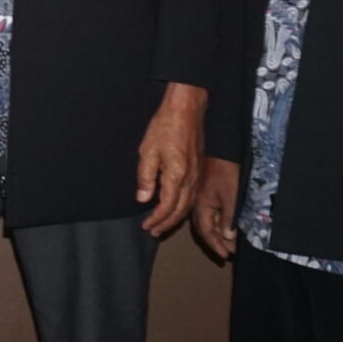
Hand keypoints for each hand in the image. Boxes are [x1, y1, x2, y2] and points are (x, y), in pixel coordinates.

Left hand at [136, 83, 205, 236]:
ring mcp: (197, 175)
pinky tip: (175, 207)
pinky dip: (183, 207)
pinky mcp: (199, 170)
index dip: (156, 219)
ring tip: (162, 225)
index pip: (167, 206)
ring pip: (189, 205)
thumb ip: (145, 177)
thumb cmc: (165, 127)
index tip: (145, 225)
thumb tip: (143, 198)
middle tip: (153, 231)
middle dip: (166, 223)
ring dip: (175, 217)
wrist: (186, 110)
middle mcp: (191, 179)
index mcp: (177, 175)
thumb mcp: (147, 151)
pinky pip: (193, 195)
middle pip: (180, 210)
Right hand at [193, 157, 240, 260]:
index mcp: (201, 206)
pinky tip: (221, 224)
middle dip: (215, 242)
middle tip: (227, 253)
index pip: (207, 232)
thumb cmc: (226, 171)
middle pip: (204, 229)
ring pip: (205, 222)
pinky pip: (207, 213)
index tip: (225, 257)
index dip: (216, 245)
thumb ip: (228, 218)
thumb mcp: (231, 196)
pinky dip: (215, 223)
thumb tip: (228, 237)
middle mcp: (197, 204)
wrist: (220, 150)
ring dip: (215, 233)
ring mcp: (200, 198)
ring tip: (227, 242)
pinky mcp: (204, 192)